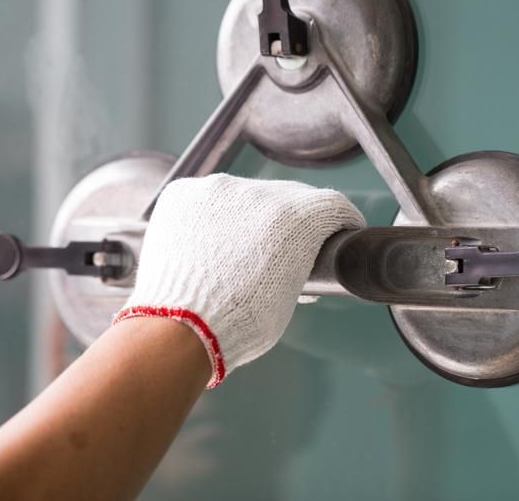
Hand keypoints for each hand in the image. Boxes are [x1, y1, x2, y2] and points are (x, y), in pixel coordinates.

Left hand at [114, 174, 364, 387]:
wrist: (177, 330)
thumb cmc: (237, 324)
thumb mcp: (290, 295)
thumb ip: (298, 262)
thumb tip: (295, 257)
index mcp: (294, 218)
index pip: (332, 205)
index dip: (341, 220)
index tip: (339, 229)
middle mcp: (256, 193)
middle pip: (289, 195)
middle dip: (294, 219)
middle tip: (283, 248)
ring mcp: (214, 190)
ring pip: (245, 195)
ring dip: (248, 216)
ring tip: (235, 252)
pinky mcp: (181, 194)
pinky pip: (206, 198)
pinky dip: (210, 216)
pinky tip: (206, 244)